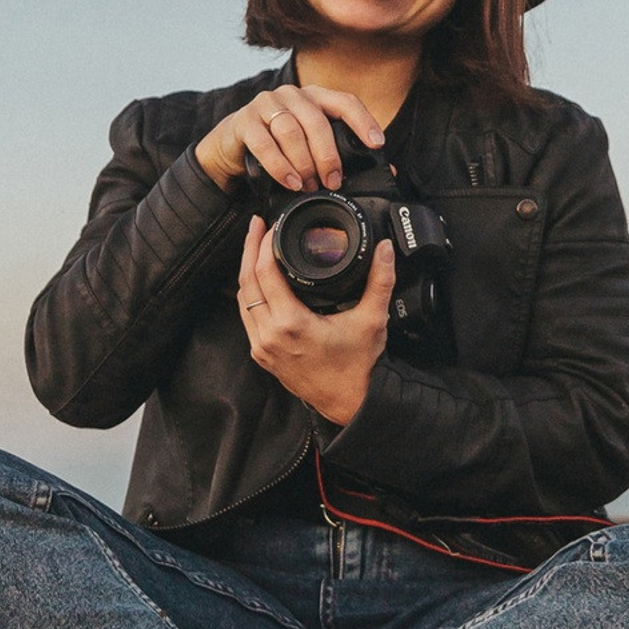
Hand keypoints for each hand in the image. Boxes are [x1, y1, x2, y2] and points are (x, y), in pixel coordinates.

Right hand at [195, 83, 385, 194]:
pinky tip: (290, 181)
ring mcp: (266, 104)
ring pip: (291, 130)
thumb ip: (343, 154)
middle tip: (332, 181)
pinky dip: (280, 166)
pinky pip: (264, 142)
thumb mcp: (311, 147)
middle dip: (328, 155)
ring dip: (303, 162)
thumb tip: (388, 170)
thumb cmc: (280, 145)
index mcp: (315, 97)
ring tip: (308, 185)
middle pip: (316, 120)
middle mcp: (292, 95)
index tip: (377, 143)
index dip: (363, 121)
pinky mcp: (244, 120)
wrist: (233, 145)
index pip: (345, 101)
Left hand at [236, 215, 393, 425]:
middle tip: (256, 226)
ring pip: (243, 300)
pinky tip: (259, 282)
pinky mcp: (263, 355)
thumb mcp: (373, 319)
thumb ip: (380, 280)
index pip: (264, 273)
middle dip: (249, 250)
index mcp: (291, 324)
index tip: (269, 226)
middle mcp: (270, 336)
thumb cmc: (358, 367)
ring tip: (255, 249)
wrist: (350, 403)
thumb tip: (384, 249)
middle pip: (246, 282)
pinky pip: (248, 317)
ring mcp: (263, 348)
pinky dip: (251, 294)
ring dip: (247, 272)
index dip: (262, 244)